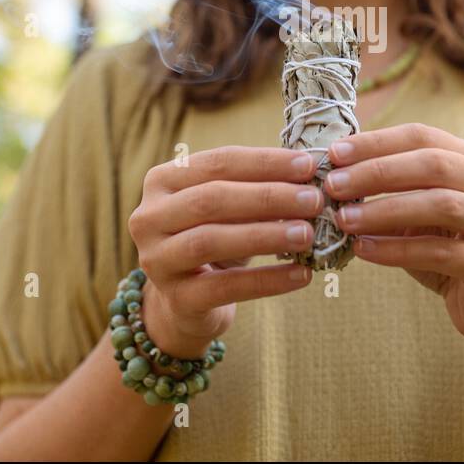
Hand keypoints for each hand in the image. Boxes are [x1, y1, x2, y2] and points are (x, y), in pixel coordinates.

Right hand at [128, 145, 323, 357]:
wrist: (187, 301)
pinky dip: (267, 281)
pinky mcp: (176, 299)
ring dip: (265, 235)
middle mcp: (149, 217)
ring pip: (210, 240)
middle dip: (268, 197)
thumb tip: (310, 173)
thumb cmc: (216, 237)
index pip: (218, 162)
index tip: (309, 166)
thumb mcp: (229, 207)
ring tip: (307, 234)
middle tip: (313, 199)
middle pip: (212, 198)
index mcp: (162, 180)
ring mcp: (156, 260)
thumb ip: (257, 186)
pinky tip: (301, 275)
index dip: (265, 162)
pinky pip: (225, 288)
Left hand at [324, 123, 463, 350]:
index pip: (423, 137)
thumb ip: (392, 189)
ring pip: (440, 205)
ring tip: (344, 219)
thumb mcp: (418, 212)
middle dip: (377, 172)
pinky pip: (439, 252)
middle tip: (333, 185)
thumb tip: (336, 172)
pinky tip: (363, 250)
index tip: (334, 153)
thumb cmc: (447, 249)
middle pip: (433, 165)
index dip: (377, 142)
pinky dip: (396, 250)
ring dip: (384, 210)